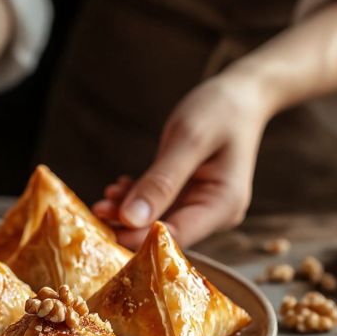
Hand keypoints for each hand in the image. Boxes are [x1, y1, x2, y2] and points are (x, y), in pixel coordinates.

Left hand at [92, 72, 273, 247]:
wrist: (240, 96)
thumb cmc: (220, 111)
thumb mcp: (188, 140)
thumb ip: (161, 181)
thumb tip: (130, 220)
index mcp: (223, 205)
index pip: (177, 235)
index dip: (139, 239)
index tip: (106, 231)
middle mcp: (215, 213)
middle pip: (166, 232)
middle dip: (130, 225)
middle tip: (96, 212)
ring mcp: (202, 205)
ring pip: (158, 220)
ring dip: (128, 212)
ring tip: (102, 201)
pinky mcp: (189, 196)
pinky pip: (158, 205)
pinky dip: (137, 199)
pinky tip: (118, 189)